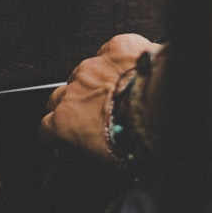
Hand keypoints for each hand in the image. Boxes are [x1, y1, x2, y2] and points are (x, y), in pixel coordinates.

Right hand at [41, 33, 161, 160]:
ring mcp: (93, 66)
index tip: (66, 136)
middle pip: (59, 96)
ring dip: (96, 82)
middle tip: (94, 115)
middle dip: (72, 105)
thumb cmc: (140, 140)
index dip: (57, 132)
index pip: (46, 128)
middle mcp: (73, 90)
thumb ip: (92, 154)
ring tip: (120, 93)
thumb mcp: (110, 164)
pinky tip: (134, 70)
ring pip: (85, 72)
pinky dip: (120, 60)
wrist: (165, 109)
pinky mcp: (117, 47)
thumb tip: (95, 158)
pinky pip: (112, 50)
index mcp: (66, 122)